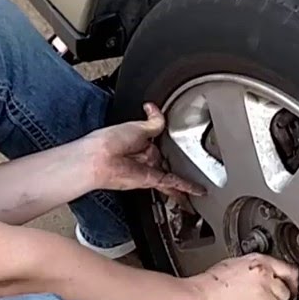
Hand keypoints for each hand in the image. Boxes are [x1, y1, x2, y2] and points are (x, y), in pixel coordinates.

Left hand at [83, 103, 204, 199]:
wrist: (99, 158)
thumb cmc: (109, 141)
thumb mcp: (137, 126)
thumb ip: (152, 121)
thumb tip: (153, 108)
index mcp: (139, 144)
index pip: (158, 145)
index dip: (168, 146)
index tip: (178, 148)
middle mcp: (144, 159)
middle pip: (166, 163)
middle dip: (178, 167)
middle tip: (194, 171)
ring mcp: (148, 171)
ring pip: (172, 177)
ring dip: (184, 184)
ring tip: (198, 191)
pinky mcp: (151, 180)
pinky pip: (173, 183)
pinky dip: (187, 187)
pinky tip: (199, 191)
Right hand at [186, 254, 298, 299]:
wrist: (199, 298)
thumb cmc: (209, 282)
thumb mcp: (234, 264)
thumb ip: (254, 268)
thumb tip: (264, 276)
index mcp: (259, 263)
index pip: (289, 270)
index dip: (292, 281)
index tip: (293, 286)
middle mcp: (265, 279)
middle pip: (285, 293)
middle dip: (276, 298)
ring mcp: (262, 298)